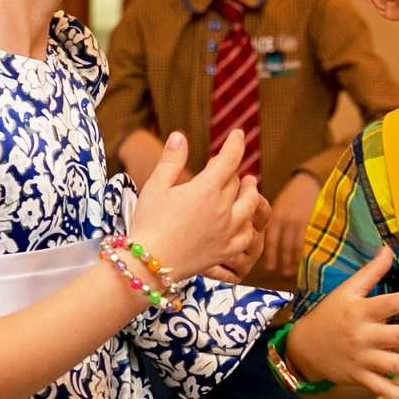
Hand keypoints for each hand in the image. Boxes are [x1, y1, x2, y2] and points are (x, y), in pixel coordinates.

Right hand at [128, 129, 260, 282]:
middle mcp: (221, 209)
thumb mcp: (155, 187)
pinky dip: (249, 223)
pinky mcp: (226, 251)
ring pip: (249, 205)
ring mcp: (227, 232)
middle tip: (223, 165)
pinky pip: (247, 235)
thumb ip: (171, 160)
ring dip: (250, 191)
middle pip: (236, 182)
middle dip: (231, 169)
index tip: (238, 134)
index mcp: (205, 190)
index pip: (229, 160)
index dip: (235, 144)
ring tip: (249, 184)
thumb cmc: (148, 223)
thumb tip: (180, 135)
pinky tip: (245, 219)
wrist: (149, 264)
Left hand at [261, 172, 321, 281]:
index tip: (270, 268)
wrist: (311, 180)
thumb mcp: (279, 206)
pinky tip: (308, 260)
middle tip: (283, 274)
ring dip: (295, 261)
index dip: (270, 256)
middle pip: (284, 246)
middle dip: (283, 262)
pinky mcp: (315, 222)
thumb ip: (274, 223)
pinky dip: (308, 253)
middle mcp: (287, 220)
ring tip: (293, 271)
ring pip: (297, 246)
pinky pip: (310, 241)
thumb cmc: (293, 194)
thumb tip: (268, 242)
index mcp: (276, 216)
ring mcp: (302, 222)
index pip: (271, 240)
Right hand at [281, 247, 398, 398]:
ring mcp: (362, 359)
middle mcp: (362, 336)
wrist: (304, 348)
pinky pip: (382, 389)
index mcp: (360, 311)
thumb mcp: (346, 291)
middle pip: (397, 335)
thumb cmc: (330, 314)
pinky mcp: (361, 378)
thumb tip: (388, 249)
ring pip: (395, 365)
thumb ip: (370, 272)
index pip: (389, 304)